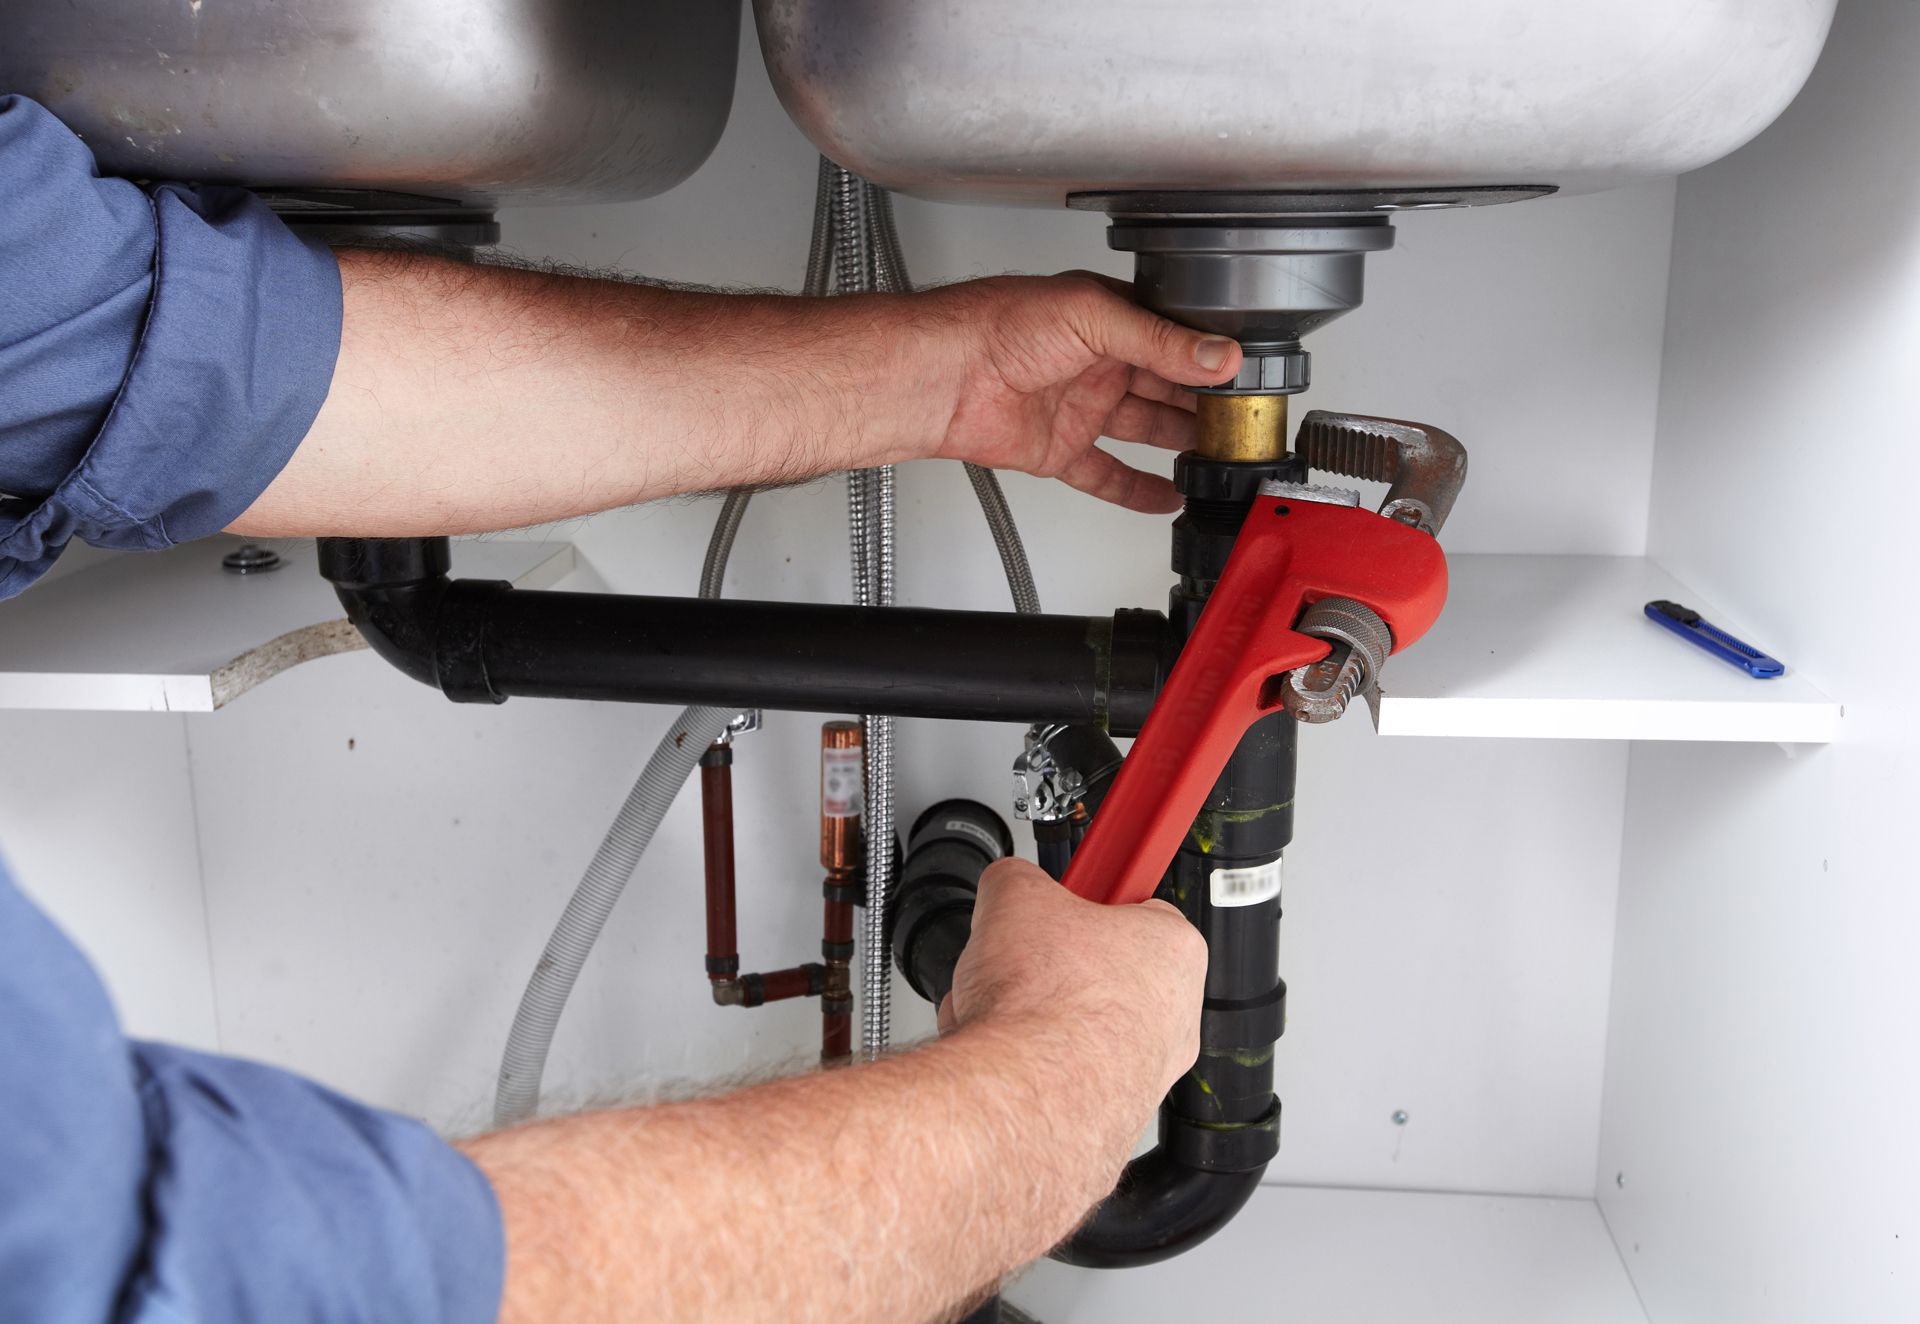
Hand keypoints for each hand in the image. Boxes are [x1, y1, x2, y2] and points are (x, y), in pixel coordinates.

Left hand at [914, 274, 1242, 511]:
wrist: (943, 377)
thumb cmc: (995, 325)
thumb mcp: (1091, 316)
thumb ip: (1158, 339)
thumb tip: (1218, 355)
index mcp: (1109, 319)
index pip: (1176, 340)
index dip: (1211, 361)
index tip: (1250, 381)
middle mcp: (1097, 362)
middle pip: (1167, 389)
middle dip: (1206, 407)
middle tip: (1245, 425)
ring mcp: (1079, 407)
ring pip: (1144, 429)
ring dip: (1180, 445)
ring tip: (1219, 459)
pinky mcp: (1058, 449)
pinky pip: (1104, 473)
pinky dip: (1134, 489)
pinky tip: (1165, 497)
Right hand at [940, 858, 1207, 1150]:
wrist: (1021, 1093)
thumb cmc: (1043, 1005)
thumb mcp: (1014, 895)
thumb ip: (1017, 879)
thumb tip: (1008, 883)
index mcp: (1174, 950)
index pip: (1134, 909)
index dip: (1083, 905)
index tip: (1061, 906)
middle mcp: (1176, 1017)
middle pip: (1098, 972)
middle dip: (1047, 968)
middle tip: (1017, 963)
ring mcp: (1145, 1073)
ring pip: (1073, 1027)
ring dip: (1028, 1017)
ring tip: (999, 1014)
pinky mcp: (1108, 1115)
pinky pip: (1060, 1076)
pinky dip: (1026, 1065)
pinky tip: (1001, 1055)